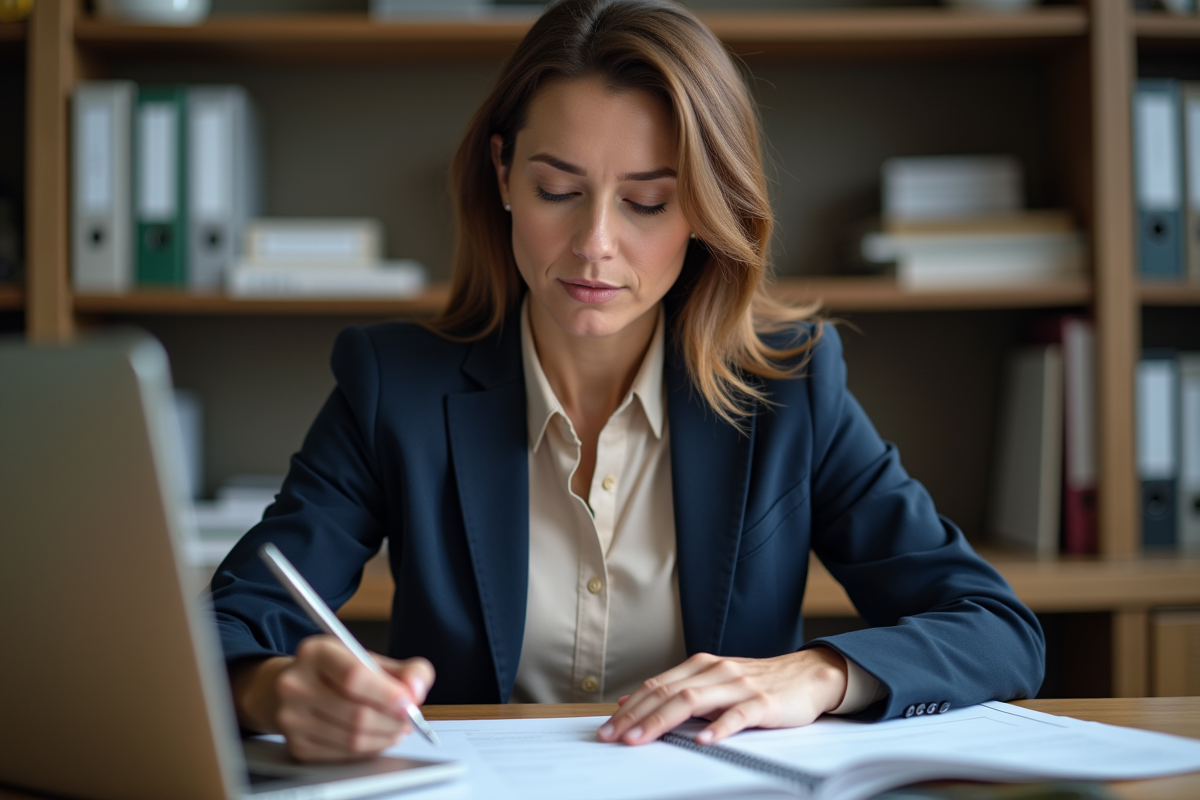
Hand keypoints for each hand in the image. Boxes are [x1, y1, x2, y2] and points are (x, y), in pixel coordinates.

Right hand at [229, 635, 434, 761]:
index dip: (387, 693)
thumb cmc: (334, 672)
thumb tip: (417, 688)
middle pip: (355, 713)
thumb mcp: (366, 658)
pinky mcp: (296, 745)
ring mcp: (291, 718)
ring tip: (397, 727)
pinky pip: (343, 755)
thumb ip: (401, 670)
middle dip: (392, 720)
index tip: (410, 702)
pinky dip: (369, 749)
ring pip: (351, 739)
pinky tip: (377, 737)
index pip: (353, 676)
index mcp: (315, 652)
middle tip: (409, 718)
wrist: (291, 688)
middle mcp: (295, 684)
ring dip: (384, 737)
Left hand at [597, 648, 847, 746]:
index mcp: (701, 667)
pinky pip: (738, 715)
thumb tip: (633, 703)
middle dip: (636, 716)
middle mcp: (716, 672)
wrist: (807, 675)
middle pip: (668, 693)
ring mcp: (739, 686)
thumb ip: (678, 691)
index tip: (609, 727)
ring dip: (663, 720)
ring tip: (642, 739)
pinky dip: (718, 727)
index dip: (630, 707)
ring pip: (693, 701)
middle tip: (614, 737)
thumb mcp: (714, 683)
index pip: (657, 686)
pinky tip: (704, 740)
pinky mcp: (763, 703)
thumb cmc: (758, 684)